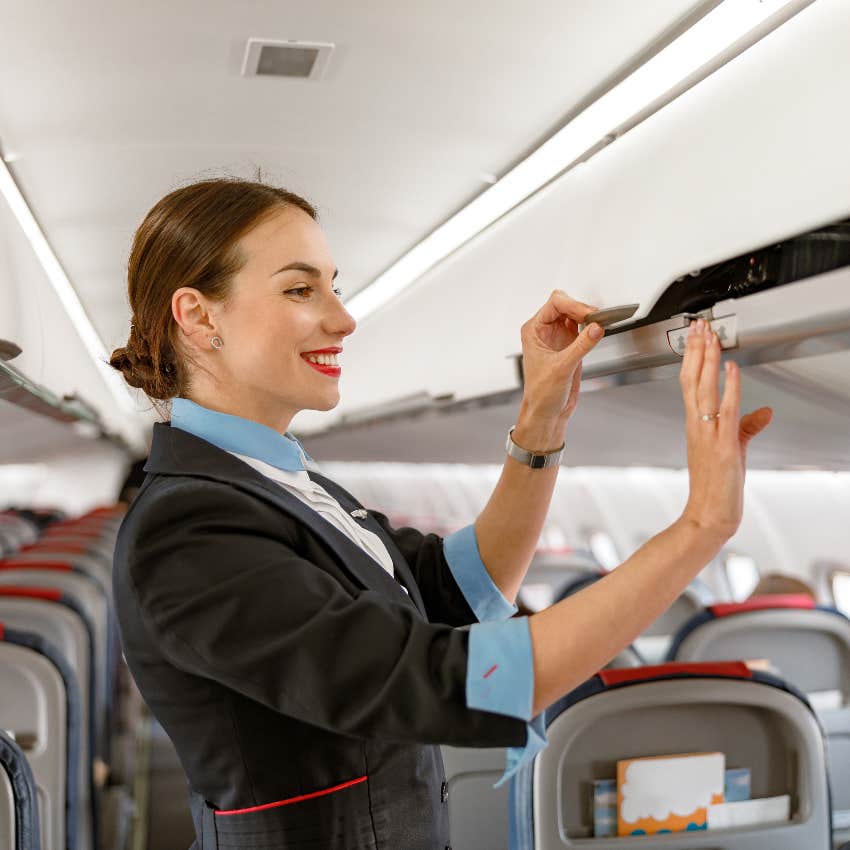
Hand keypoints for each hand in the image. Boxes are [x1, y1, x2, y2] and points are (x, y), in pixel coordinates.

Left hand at [518, 290, 603, 429]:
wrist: (547, 412)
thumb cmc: (541, 394)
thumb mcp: (561, 368)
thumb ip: (580, 346)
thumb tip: (596, 328)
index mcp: (534, 330)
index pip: (555, 304)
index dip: (573, 305)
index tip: (590, 314)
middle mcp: (545, 330)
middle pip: (566, 305)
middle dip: (583, 308)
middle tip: (598, 318)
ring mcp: (559, 336)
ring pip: (576, 314)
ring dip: (590, 317)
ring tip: (602, 323)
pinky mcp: (571, 345)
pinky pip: (584, 328)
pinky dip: (593, 327)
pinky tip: (600, 330)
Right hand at [679, 319, 772, 538]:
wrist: (709, 514)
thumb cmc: (716, 486)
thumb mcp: (734, 449)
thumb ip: (748, 427)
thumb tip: (765, 412)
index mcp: (696, 424)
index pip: (690, 383)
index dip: (693, 358)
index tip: (697, 337)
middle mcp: (697, 425)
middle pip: (691, 379)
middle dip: (696, 350)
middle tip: (698, 326)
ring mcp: (707, 433)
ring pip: (703, 388)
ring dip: (707, 360)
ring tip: (710, 337)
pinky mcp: (721, 444)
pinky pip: (725, 409)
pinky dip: (729, 387)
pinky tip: (732, 370)